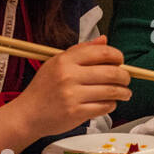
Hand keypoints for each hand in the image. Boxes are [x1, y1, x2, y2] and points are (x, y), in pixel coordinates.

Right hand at [13, 36, 129, 136]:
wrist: (27, 114)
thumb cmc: (44, 88)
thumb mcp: (57, 63)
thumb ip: (82, 51)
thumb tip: (104, 40)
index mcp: (65, 60)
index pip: (102, 52)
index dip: (117, 56)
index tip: (120, 61)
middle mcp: (68, 76)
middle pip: (112, 72)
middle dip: (125, 76)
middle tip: (126, 79)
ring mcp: (72, 95)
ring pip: (112, 91)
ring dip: (123, 92)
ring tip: (124, 93)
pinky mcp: (76, 113)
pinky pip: (105, 107)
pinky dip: (112, 105)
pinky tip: (109, 103)